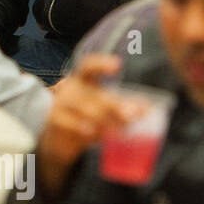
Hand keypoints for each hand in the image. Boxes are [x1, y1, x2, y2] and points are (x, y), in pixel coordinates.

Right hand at [37, 54, 141, 197]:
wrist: (57, 138)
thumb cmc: (83, 117)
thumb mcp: (101, 108)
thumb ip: (122, 106)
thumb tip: (149, 109)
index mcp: (82, 80)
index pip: (88, 66)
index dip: (100, 64)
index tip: (117, 65)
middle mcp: (70, 89)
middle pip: (94, 95)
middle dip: (115, 106)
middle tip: (133, 115)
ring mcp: (60, 104)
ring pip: (85, 110)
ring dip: (105, 121)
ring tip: (120, 131)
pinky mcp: (54, 120)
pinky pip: (71, 123)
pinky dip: (84, 129)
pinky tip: (94, 134)